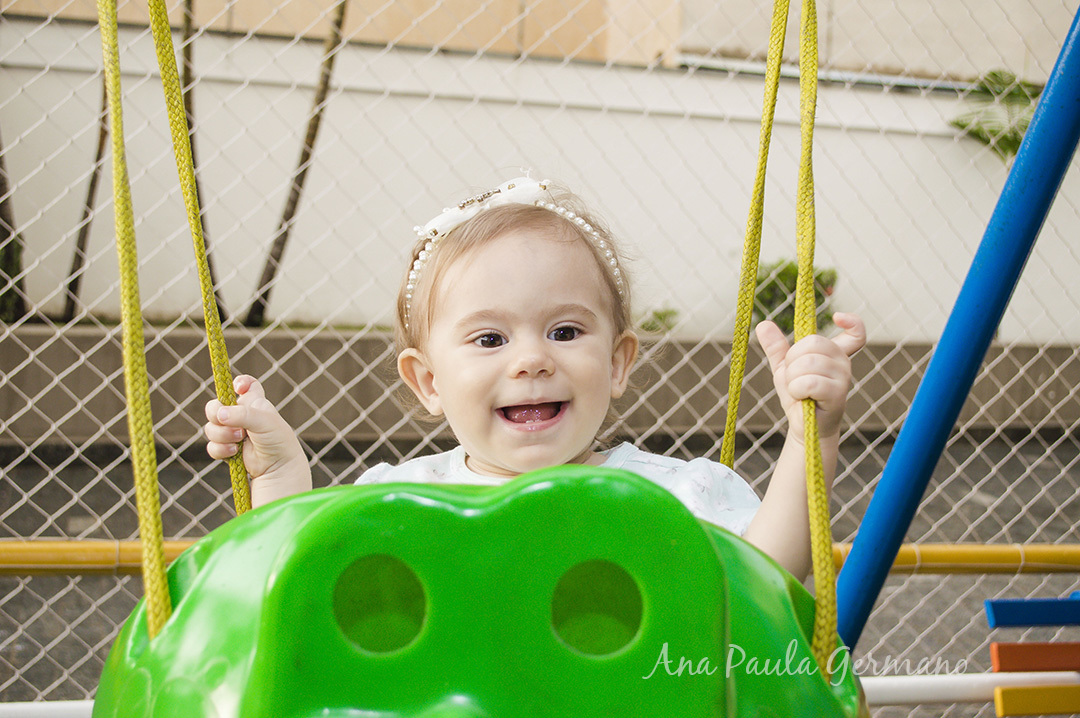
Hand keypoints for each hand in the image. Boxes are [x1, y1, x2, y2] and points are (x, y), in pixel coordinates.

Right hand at [204, 375, 310, 504]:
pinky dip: (219, 448)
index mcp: (256, 403)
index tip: (238, 388)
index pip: (246, 385)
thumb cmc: (277, 441)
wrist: (279, 470)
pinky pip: (212, 446)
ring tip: (239, 439)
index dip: (240, 383)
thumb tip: (219, 415)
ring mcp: (234, 434)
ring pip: (211, 427)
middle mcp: (243, 416)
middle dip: (216, 412)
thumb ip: (242, 414)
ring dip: (221, 433)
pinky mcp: (228, 451)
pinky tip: (233, 452)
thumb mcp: (264, 421)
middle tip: (226, 420)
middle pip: (216, 405)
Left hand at [755, 312, 865, 440]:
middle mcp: (843, 362)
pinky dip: (797, 390)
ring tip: (799, 390)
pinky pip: (809, 382)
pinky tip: (803, 398)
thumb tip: (763, 324)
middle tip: (796, 378)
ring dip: (793, 378)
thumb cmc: (798, 395)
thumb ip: (776, 347)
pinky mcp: (838, 393)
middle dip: (792, 361)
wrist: (803, 426)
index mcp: (834, 353)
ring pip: (808, 363)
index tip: (837, 317)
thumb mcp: (784, 368)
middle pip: (812, 343)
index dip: (853, 322)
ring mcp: (843, 377)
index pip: (856, 334)